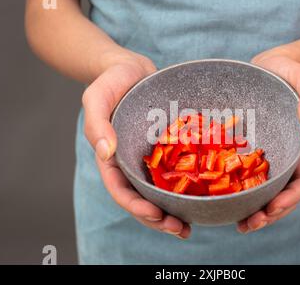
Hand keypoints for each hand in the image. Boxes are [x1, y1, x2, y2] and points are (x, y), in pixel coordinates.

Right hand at [82, 56, 190, 238]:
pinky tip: (202, 199)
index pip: (120, 190)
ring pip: (160, 193)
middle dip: (158, 219)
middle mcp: (132, 164)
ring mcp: (151, 160)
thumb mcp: (97, 97)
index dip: (136, 206)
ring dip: (173, 213)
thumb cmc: (112, 81)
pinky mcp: (169, 151)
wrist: (134, 69)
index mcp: (113, 159)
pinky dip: (187, 190)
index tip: (155, 214)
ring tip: (189, 227)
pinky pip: (177, 173)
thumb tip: (107, 153)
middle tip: (180, 229)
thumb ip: (97, 123)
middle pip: (142, 200)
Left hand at [237, 54, 299, 232]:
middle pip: (281, 194)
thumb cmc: (287, 72)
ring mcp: (263, 157)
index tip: (271, 208)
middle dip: (268, 214)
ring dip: (252, 211)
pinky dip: (235, 193)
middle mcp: (282, 157)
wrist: (266, 67)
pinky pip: (241, 176)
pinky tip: (222, 201)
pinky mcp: (244, 152)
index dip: (289, 199)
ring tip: (237, 223)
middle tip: (248, 224)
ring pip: (261, 191)